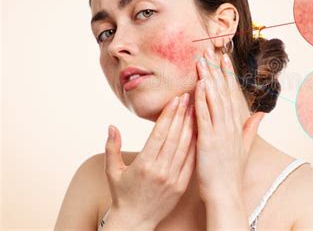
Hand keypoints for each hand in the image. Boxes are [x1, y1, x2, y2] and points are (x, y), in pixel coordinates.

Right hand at [104, 92, 196, 226]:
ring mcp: (173, 178)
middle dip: (183, 114)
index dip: (169, 114)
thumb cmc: (121, 194)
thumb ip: (111, 147)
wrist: (134, 222)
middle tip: (189, 96)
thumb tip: (112, 126)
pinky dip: (196, 145)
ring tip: (196, 108)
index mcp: (143, 164)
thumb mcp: (111, 171)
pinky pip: (191, 161)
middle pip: (175, 136)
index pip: (160, 133)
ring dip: (192, 126)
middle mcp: (160, 170)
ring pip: (186, 147)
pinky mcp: (182, 185)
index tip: (176, 98)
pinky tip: (200, 131)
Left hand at [193, 46, 265, 202]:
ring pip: (215, 99)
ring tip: (203, 60)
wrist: (226, 192)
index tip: (223, 57)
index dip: (227, 74)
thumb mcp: (245, 147)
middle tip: (211, 49)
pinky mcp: (209, 140)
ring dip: (209, 78)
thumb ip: (251, 128)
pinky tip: (200, 84)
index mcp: (236, 125)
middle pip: (223, 91)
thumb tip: (261, 113)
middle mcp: (230, 125)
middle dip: (217, 69)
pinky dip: (203, 99)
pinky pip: (206, 115)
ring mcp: (221, 132)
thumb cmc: (231, 171)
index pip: (231, 93)